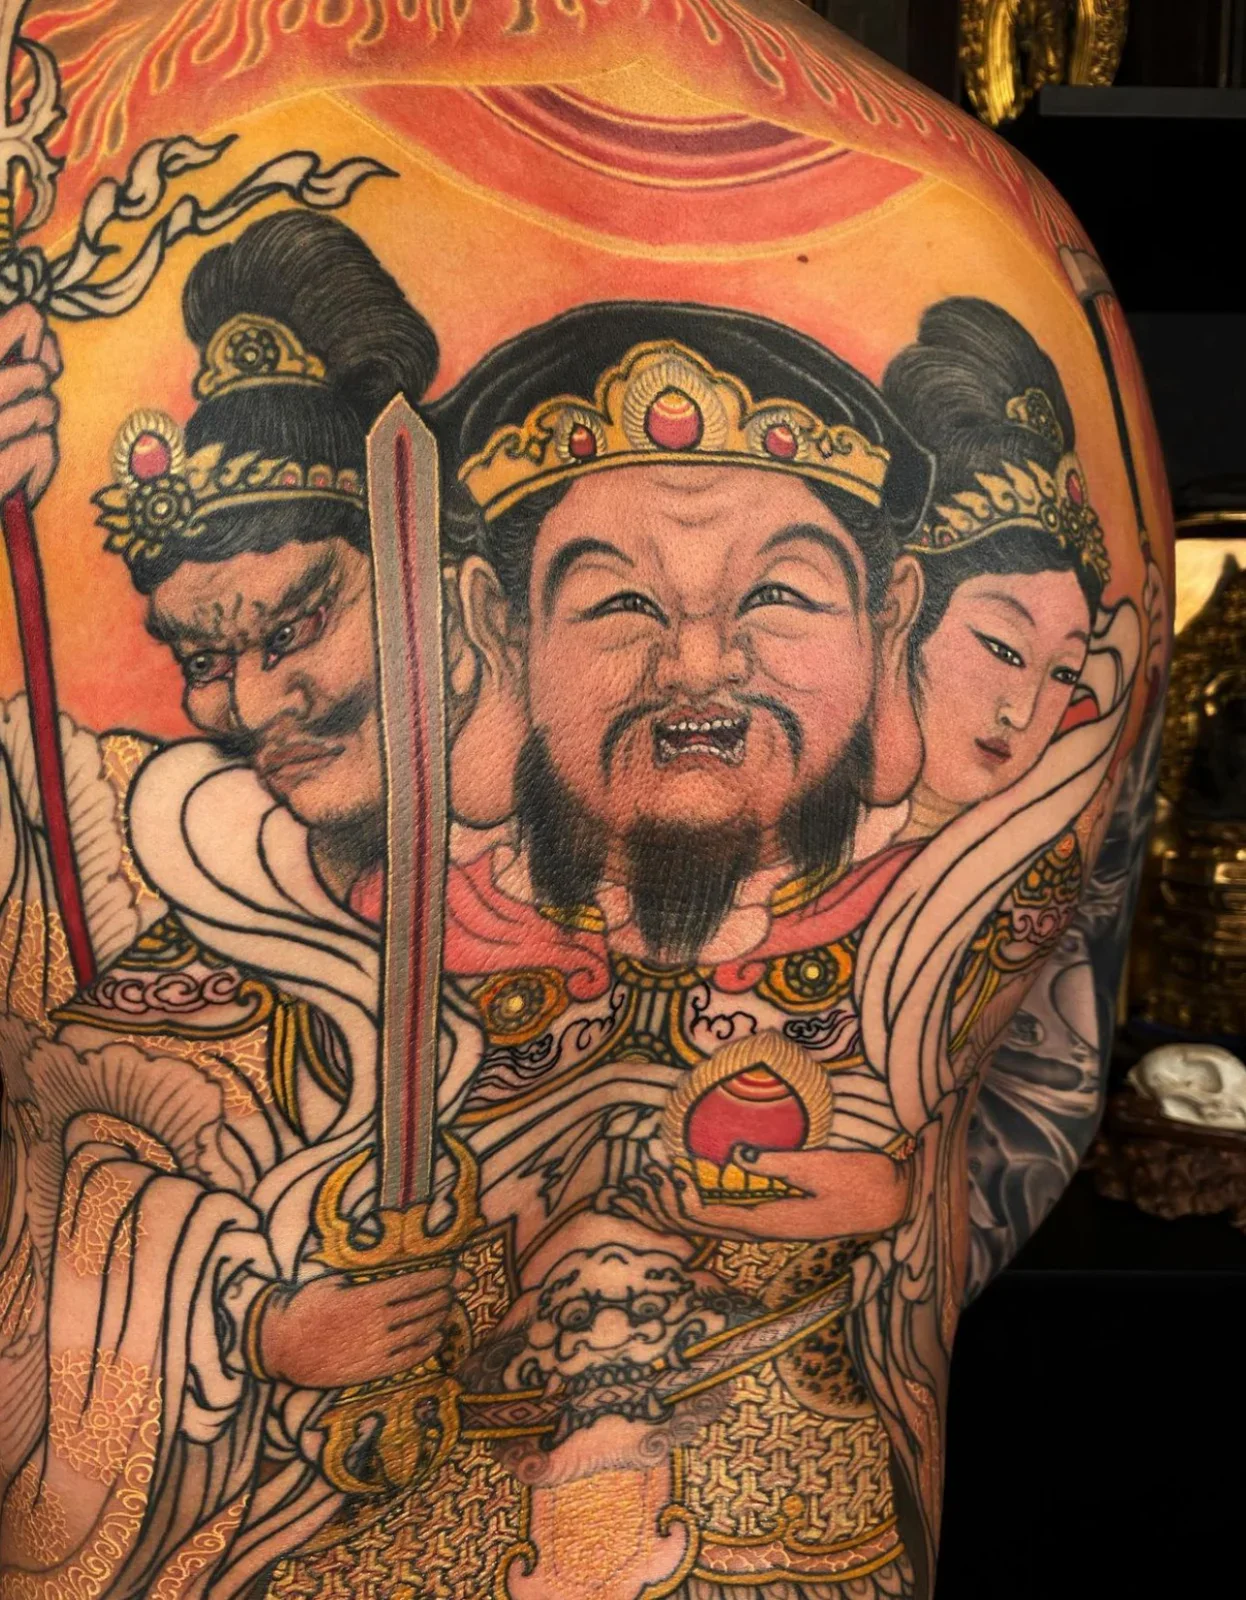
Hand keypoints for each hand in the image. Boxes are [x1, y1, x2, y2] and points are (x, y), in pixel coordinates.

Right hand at [0, 304, 60, 505]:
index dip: (41, 341)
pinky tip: (16, 476)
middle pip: (38, 372)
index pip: (25, 318)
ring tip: (8, 445)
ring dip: (37, 429)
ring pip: (45, 407)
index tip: (39, 365)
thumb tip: (44, 338)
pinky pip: (43, 444)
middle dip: (38, 393)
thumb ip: (16, 354)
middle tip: (20, 414)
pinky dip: (38, 464)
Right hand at [258, 1260, 453, 1388]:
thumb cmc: (304, 1308)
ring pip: (419, 1329)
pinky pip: (408, 1358)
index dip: (437, 1277)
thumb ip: (359, 1276)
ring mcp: (377, 1347)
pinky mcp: (372, 1369)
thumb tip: (383, 1268)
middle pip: (422, 1305)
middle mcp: (378, 1321)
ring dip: (438, 1317)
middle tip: (456, 1286)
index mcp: (368, 1296)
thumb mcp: (331, 1282)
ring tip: (448, 1307)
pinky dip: (427, 1347)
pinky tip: (436, 1338)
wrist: (283, 1348)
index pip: (414, 1284)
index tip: (452, 1272)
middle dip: (443, 1294)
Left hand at [616, 1146, 911, 1242]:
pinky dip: (721, 1198)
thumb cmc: (860, 1180)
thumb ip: (778, 1164)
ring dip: (701, 1201)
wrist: (894, 1200)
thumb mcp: (819, 1168)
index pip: (717, 1214)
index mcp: (774, 1220)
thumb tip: (735, 1156)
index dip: (686, 1199)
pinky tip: (713, 1185)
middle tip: (656, 1181)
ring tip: (674, 1182)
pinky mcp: (788, 1213)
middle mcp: (772, 1226)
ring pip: (728, 1215)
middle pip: (717, 1220)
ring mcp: (780, 1221)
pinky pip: (744, 1209)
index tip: (662, 1179)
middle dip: (685, 1204)